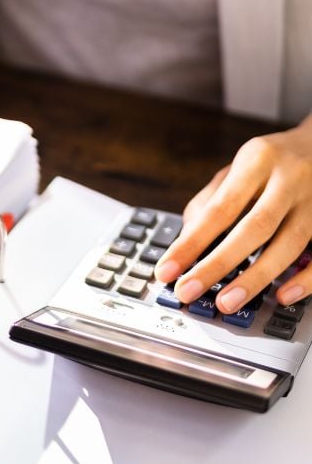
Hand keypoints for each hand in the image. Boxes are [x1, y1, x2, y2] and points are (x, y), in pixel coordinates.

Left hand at [155, 116, 311, 311]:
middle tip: (188, 291)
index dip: (190, 243)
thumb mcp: (239, 167)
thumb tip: (185, 241)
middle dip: (217, 264)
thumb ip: (210, 201)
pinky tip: (283, 296)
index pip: (219, 208)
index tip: (166, 270)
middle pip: (254, 227)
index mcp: (258, 160)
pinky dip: (305, 279)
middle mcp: (290, 178)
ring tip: (227, 302)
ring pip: (290, 243)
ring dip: (256, 278)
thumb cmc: (274, 161)